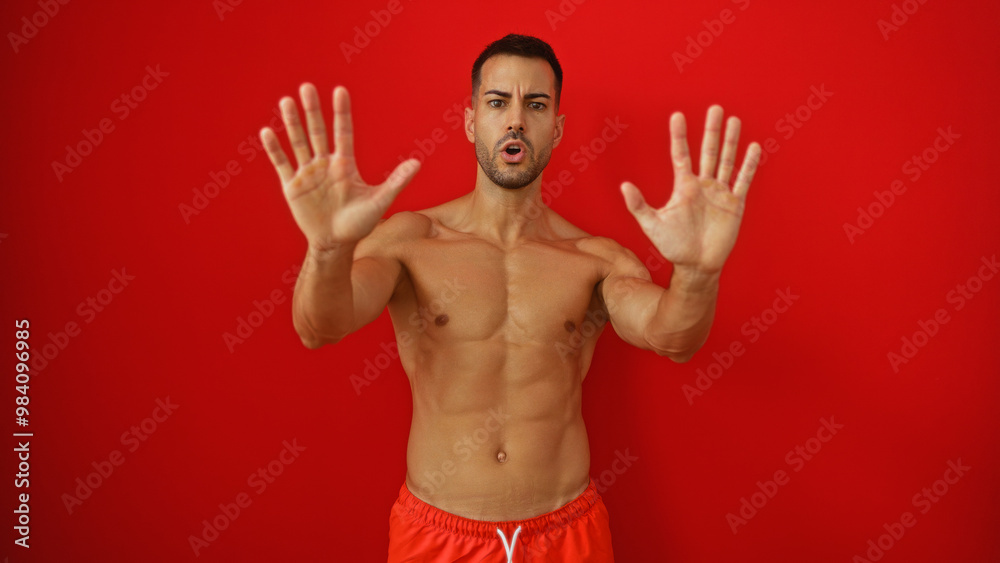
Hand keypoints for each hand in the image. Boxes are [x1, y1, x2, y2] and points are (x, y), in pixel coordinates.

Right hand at [261, 83, 419, 249]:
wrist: (336, 243)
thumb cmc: (360, 223)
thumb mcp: (380, 201)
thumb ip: (396, 181)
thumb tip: (417, 163)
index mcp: (345, 164)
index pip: (343, 132)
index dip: (341, 112)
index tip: (340, 90)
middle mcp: (325, 164)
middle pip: (317, 132)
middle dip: (312, 110)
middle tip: (307, 87)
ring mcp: (307, 174)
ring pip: (298, 143)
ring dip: (292, 123)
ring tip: (286, 101)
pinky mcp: (292, 186)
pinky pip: (282, 164)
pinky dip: (274, 149)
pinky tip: (267, 132)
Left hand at [621, 106, 759, 274]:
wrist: (696, 266)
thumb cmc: (672, 246)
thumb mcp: (652, 225)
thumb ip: (638, 205)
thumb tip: (623, 186)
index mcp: (683, 187)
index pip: (680, 155)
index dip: (679, 136)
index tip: (677, 115)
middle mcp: (702, 185)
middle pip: (708, 152)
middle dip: (711, 131)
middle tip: (715, 108)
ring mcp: (719, 193)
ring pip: (726, 161)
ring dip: (730, 142)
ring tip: (734, 120)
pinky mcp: (734, 204)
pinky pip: (743, 181)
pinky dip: (748, 165)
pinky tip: (753, 148)